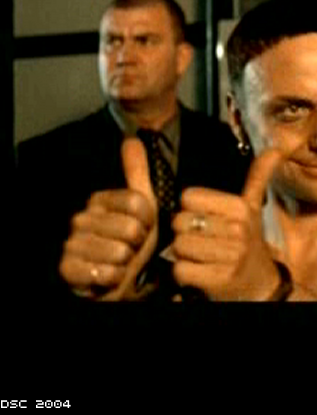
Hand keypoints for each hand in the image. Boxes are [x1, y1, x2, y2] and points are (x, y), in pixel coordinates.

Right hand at [58, 138, 158, 300]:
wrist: (118, 279)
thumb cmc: (131, 241)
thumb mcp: (142, 206)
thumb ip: (137, 174)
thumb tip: (132, 139)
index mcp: (99, 200)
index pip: (139, 203)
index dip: (148, 220)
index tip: (142, 226)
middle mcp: (81, 218)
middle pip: (130, 228)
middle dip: (138, 243)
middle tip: (131, 247)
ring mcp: (71, 243)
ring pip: (120, 252)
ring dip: (127, 263)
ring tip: (120, 262)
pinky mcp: (67, 269)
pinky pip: (107, 273)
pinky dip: (114, 278)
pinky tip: (108, 276)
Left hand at [170, 148, 284, 300]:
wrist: (261, 285)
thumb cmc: (248, 242)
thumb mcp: (252, 209)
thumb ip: (258, 177)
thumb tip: (276, 148)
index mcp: (241, 207)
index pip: (189, 198)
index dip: (191, 209)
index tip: (205, 219)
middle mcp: (238, 229)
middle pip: (180, 222)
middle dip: (185, 233)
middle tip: (202, 240)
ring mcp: (229, 255)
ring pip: (178, 246)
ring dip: (183, 254)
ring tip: (201, 256)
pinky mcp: (218, 279)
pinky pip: (180, 269)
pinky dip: (184, 273)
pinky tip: (199, 272)